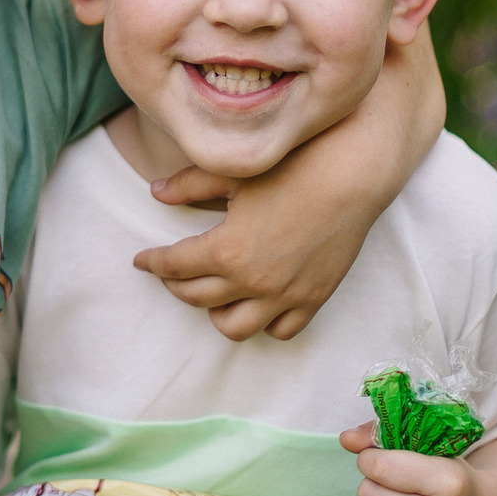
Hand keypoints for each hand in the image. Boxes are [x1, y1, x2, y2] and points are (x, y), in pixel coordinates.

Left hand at [132, 23, 446, 341]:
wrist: (355, 173)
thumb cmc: (294, 166)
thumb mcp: (234, 173)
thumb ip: (189, 186)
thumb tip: (155, 192)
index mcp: (226, 251)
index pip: (173, 266)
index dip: (152, 263)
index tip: (141, 259)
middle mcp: (253, 282)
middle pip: (196, 298)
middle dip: (175, 285)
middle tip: (170, 272)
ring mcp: (285, 296)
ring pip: (234, 326)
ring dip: (215, 311)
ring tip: (211, 291)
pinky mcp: (314, 298)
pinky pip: (281, 330)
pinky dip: (263, 322)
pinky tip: (256, 302)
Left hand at [337, 422, 477, 495]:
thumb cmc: (451, 483)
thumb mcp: (430, 452)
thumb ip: (383, 438)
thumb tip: (346, 438)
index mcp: (448, 483)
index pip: (379, 466)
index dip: (371, 459)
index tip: (383, 462)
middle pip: (367, 493)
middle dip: (374, 485)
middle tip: (397, 490)